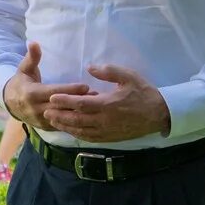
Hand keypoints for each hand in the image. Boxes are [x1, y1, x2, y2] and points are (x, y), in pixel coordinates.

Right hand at [0, 41, 90, 131]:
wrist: (10, 103)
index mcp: (32, 94)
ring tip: (96, 106)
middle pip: (61, 106)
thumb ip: (32, 57)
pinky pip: (62, 126)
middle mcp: (36, 109)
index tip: (85, 86)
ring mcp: (41, 120)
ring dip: (79, 113)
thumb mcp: (24, 69)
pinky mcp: (46, 127)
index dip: (70, 90)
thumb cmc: (21, 83)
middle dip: (79, 102)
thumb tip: (34, 42)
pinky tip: (88, 117)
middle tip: (97, 96)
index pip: (54, 92)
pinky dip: (74, 122)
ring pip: (63, 118)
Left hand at [41, 63, 170, 142]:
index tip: (52, 97)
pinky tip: (71, 130)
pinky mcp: (110, 138)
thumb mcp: (128, 76)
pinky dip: (78, 134)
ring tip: (53, 121)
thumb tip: (90, 67)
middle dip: (60, 115)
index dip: (65, 100)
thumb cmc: (143, 92)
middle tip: (46, 111)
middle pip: (77, 120)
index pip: (81, 103)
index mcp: (108, 104)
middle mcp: (105, 120)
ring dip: (66, 126)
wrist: (159, 114)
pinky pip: (90, 138)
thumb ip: (108, 71)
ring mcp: (107, 131)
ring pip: (82, 131)